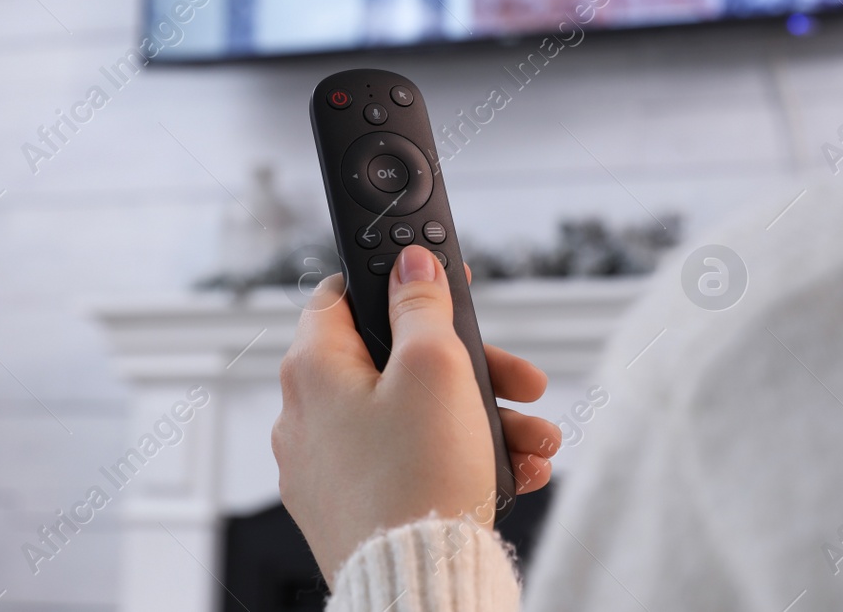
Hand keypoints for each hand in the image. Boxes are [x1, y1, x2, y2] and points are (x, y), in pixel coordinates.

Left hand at [273, 245, 561, 582]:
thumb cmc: (419, 478)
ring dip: (481, 418)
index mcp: (313, 368)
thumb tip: (410, 264)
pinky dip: (458, 458)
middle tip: (520, 380)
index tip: (444, 283)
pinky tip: (514, 469)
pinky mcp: (351, 505)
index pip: (343, 293)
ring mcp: (328, 466)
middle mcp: (308, 415)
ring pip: (413, 416)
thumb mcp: (436, 366)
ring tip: (534, 440)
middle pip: (396, 362)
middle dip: (473, 369)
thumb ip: (422, 304)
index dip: (399, 281)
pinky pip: (409, 461)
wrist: (417, 585)